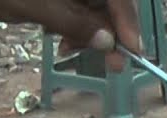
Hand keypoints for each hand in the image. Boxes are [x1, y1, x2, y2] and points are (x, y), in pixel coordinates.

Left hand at [0, 0, 141, 71]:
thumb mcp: (35, 6)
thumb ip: (73, 22)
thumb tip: (108, 42)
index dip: (126, 19)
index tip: (131, 48)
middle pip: (109, 2)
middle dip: (111, 31)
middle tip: (114, 64)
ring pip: (96, 10)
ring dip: (93, 35)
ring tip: (72, 50)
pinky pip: (81, 14)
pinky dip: (78, 32)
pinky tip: (64, 42)